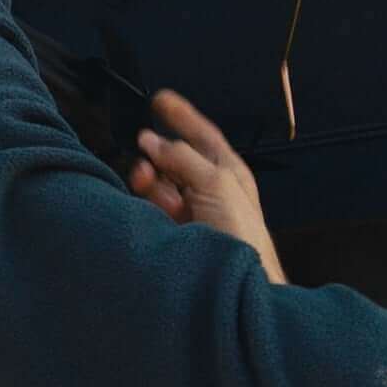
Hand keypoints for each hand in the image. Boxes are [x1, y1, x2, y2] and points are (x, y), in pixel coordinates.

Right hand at [130, 89, 287, 283]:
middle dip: (157, 154)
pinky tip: (147, 208)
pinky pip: (153, 209)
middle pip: (175, 159)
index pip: (202, 134)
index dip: (181, 115)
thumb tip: (154, 141)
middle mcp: (210, 189)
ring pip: (160, 184)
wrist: (238, 287)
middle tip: (143, 152)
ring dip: (151, 181)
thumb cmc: (243, 239)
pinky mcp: (175, 233)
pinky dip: (147, 205)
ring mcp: (191, 212)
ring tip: (148, 186)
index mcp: (228, 171)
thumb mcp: (216, 183)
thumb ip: (182, 157)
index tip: (159, 99)